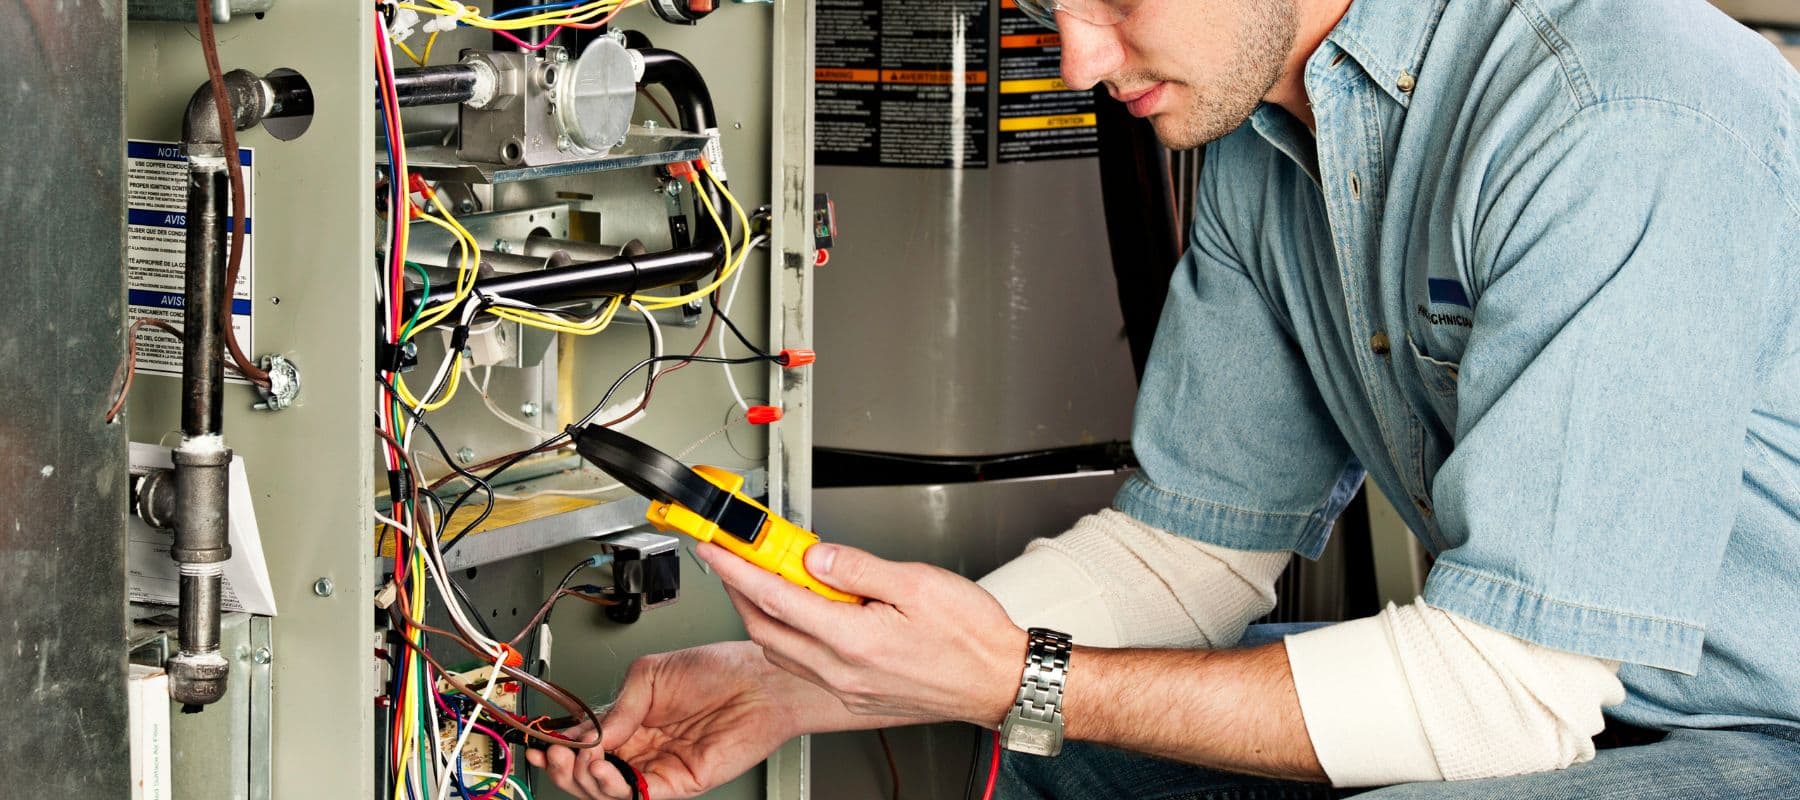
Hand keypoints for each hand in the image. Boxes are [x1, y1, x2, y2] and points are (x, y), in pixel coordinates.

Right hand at [525, 641, 808, 799]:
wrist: (759, 682)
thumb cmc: (719, 668)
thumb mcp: (651, 675)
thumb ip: (617, 707)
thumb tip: (588, 733)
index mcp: (633, 718)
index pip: (586, 742)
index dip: (560, 747)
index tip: (540, 744)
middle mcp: (643, 745)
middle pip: (590, 772)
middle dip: (565, 766)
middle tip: (554, 754)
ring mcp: (659, 766)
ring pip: (608, 790)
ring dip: (584, 778)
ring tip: (580, 759)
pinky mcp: (678, 783)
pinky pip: (638, 795)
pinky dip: (614, 788)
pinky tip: (604, 769)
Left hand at [700, 541, 1027, 726]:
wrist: (1000, 681)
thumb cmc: (972, 637)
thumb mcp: (918, 583)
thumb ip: (858, 567)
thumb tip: (815, 554)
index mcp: (854, 640)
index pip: (775, 597)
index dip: (738, 568)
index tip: (716, 547)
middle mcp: (843, 671)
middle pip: (766, 629)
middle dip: (740, 591)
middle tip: (733, 558)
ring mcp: (848, 688)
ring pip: (782, 650)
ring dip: (764, 614)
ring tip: (767, 578)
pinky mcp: (857, 696)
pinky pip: (805, 665)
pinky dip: (790, 635)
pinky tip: (805, 613)